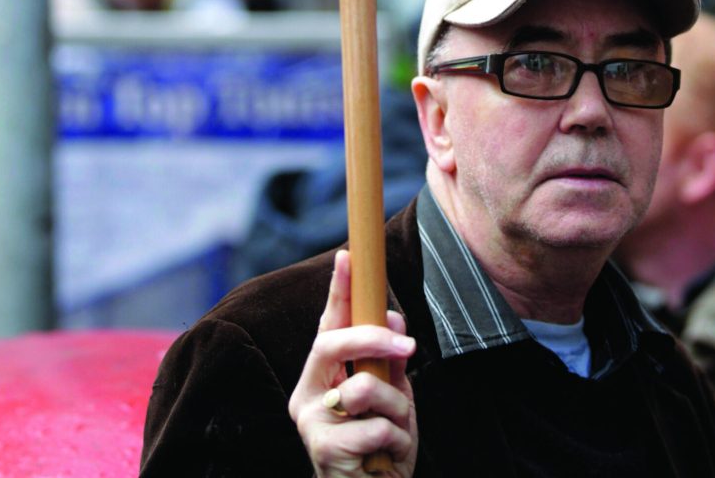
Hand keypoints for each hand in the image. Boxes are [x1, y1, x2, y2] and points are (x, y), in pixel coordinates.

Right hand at [288, 250, 417, 477]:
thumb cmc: (380, 450)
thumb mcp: (392, 398)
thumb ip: (389, 362)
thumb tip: (394, 319)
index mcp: (321, 378)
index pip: (328, 326)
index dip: (338, 291)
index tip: (347, 256)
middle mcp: (306, 395)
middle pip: (332, 342)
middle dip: (374, 339)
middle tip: (408, 347)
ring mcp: (310, 422)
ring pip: (363, 387)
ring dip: (396, 409)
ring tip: (395, 433)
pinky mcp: (322, 451)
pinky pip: (375, 426)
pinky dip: (396, 441)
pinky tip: (387, 459)